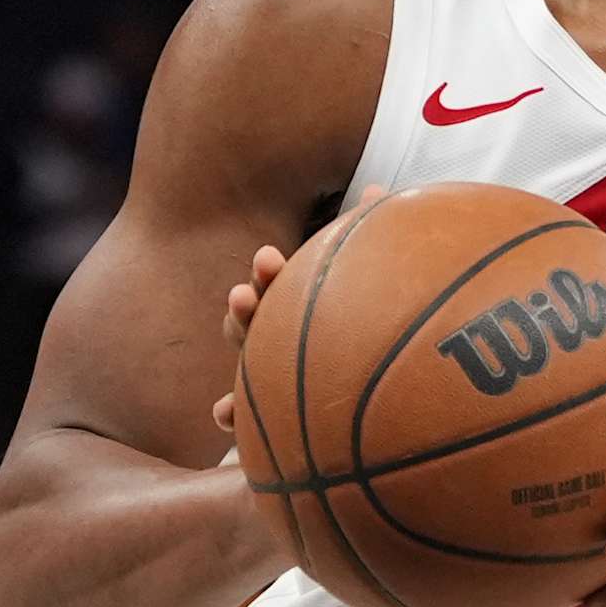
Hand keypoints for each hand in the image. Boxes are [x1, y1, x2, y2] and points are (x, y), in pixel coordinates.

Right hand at [211, 188, 383, 434]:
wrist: (382, 381)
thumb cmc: (369, 317)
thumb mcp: (369, 277)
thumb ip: (368, 240)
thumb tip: (381, 191)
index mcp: (298, 301)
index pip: (275, 285)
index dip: (267, 273)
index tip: (269, 259)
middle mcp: (280, 332)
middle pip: (253, 319)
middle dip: (245, 306)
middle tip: (244, 296)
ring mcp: (273, 368)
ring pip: (245, 360)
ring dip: (236, 357)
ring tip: (234, 357)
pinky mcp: (274, 409)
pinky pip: (248, 415)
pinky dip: (231, 413)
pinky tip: (223, 414)